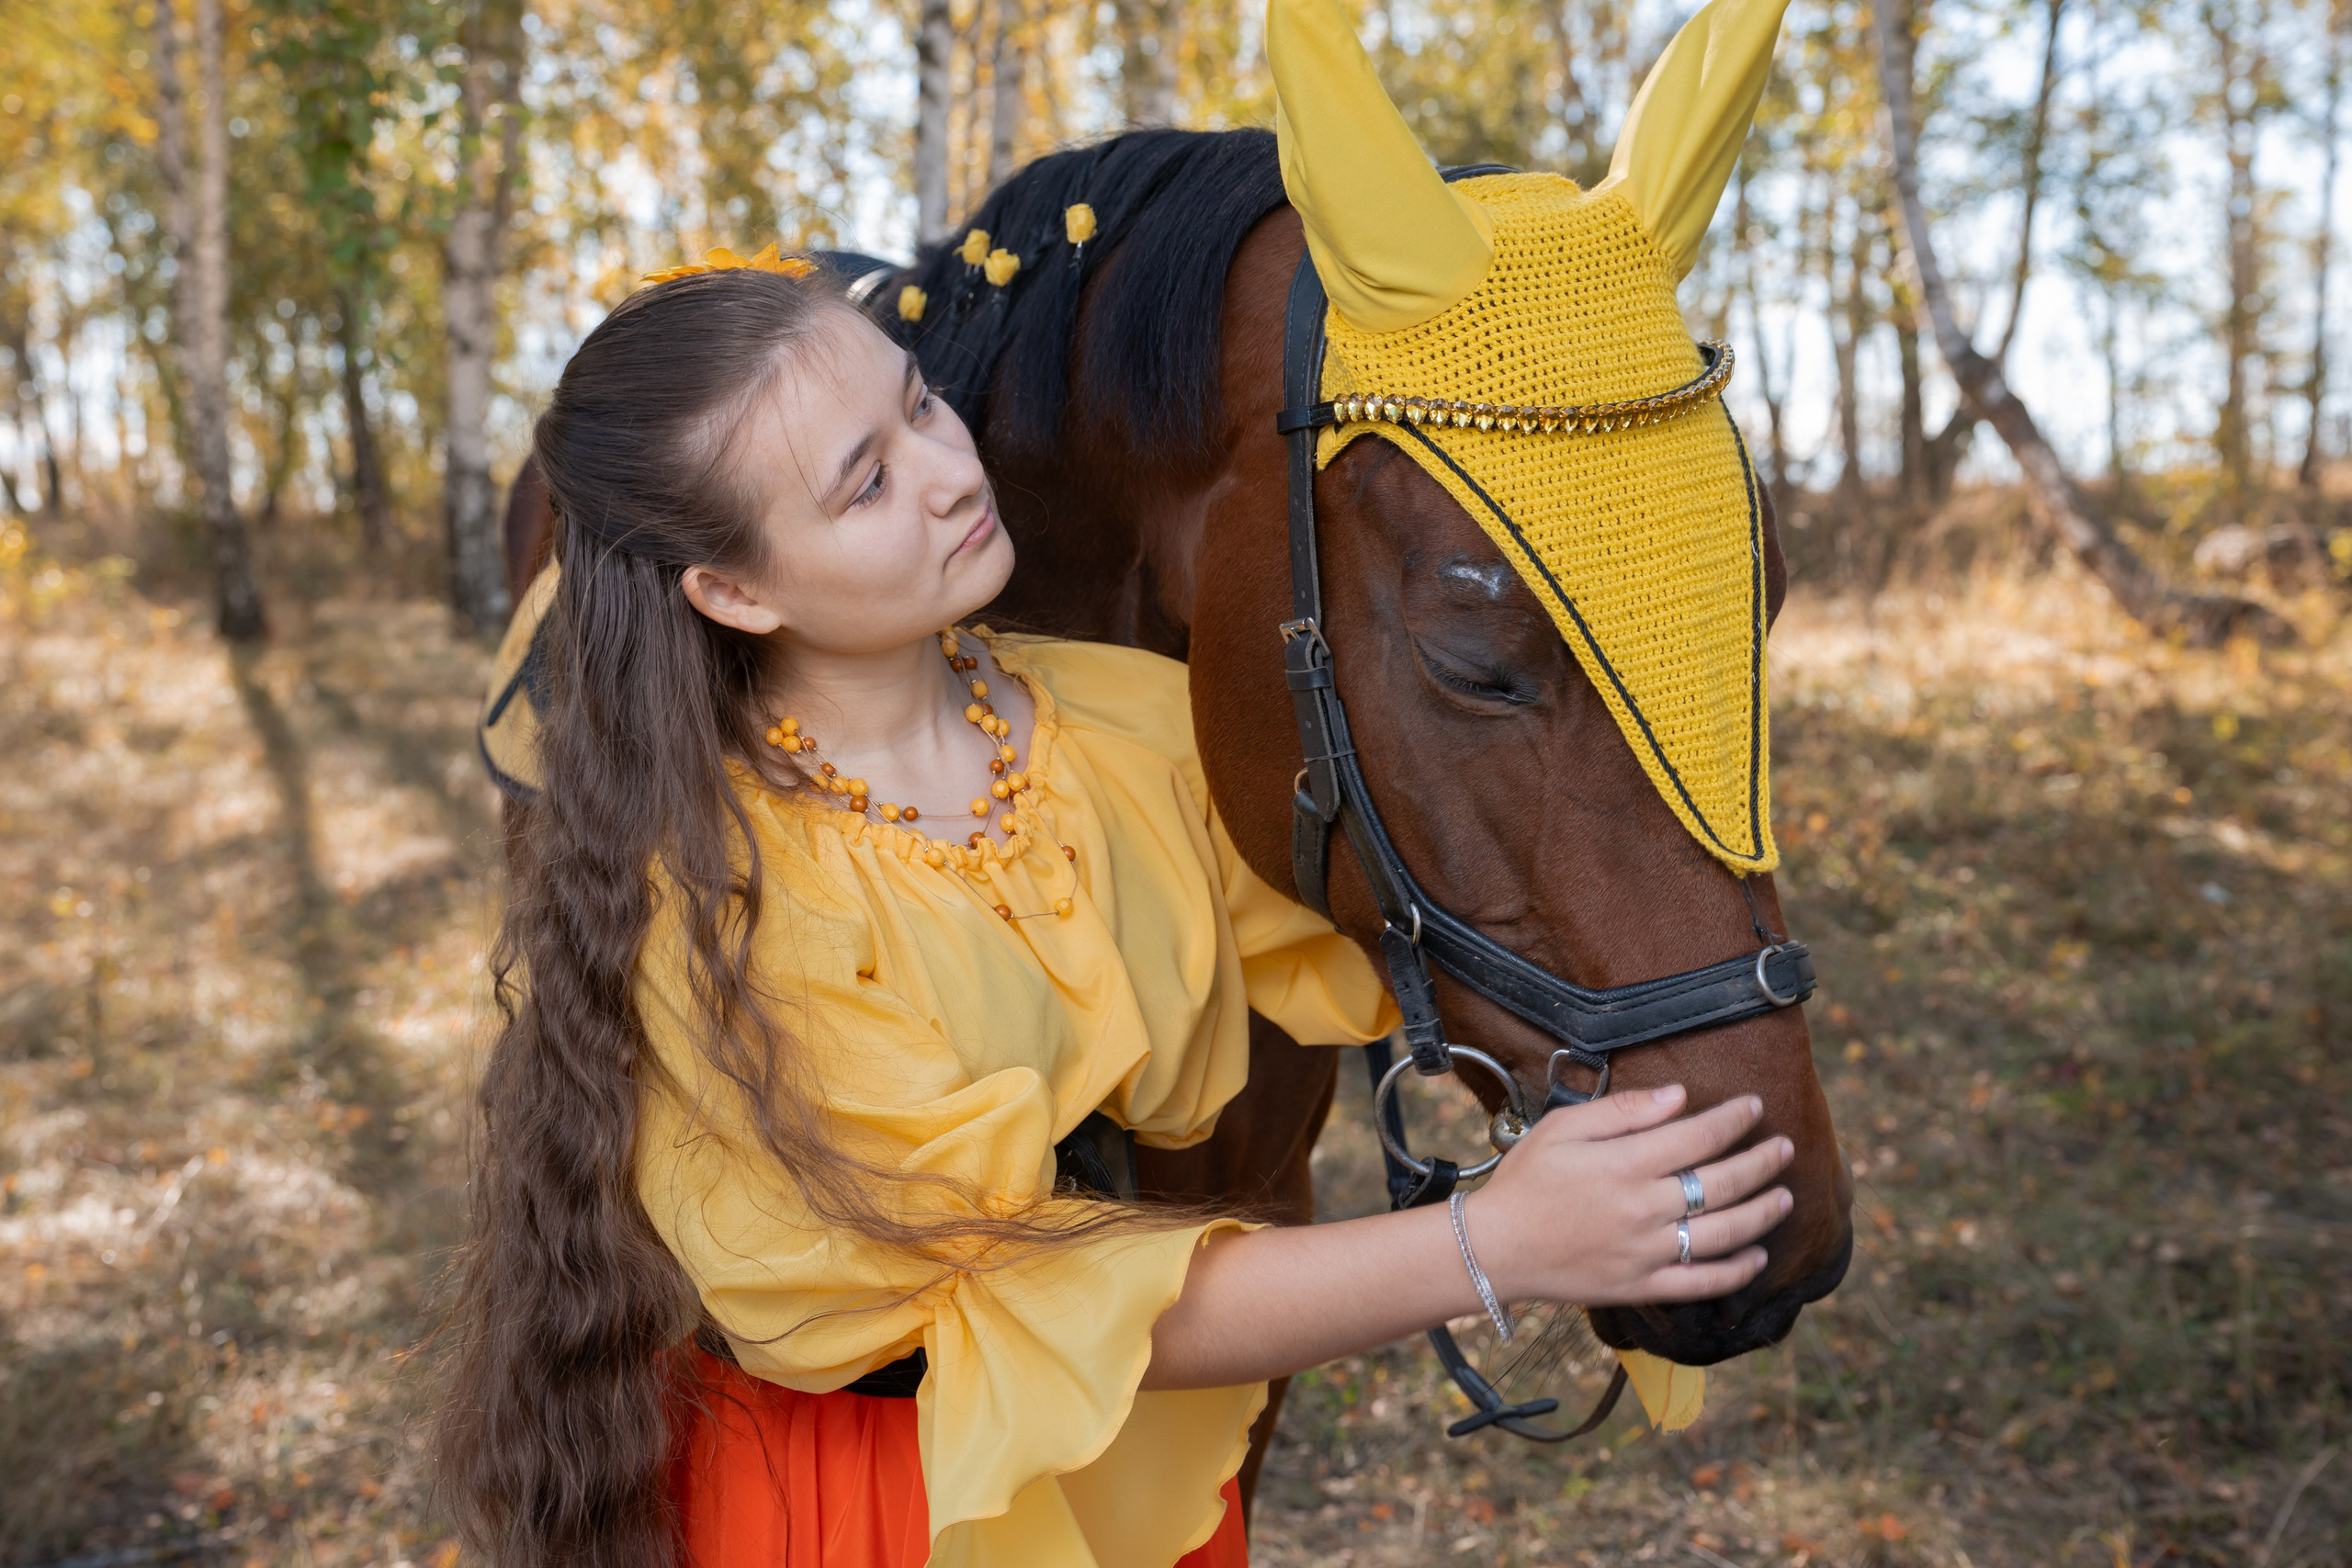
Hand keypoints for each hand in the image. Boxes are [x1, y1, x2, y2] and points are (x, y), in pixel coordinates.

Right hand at [1467, 1084, 1791, 1307]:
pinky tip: (1757, 1256)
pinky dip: (1736, 1272)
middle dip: (1762, 1162)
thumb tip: (1677, 1096)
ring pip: (1723, 1234)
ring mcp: (1646, 1252)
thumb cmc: (1525, 1181)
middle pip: (1722, 1184)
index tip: (1755, 1106)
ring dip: (1763, 1214)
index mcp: (1625, 1165)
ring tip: (1785, 1197)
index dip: (1733, 1119)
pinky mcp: (1641, 1286)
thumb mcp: (1562, 1129)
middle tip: (1783, 1147)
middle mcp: (1643, 1209)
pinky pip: (1700, 1283)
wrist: (1495, 1248)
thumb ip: (1622, 1111)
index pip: (1698, 1137)